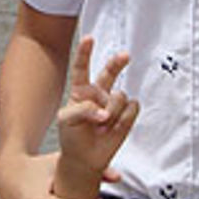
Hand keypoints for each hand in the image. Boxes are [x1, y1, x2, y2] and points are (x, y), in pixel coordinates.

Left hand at [55, 37, 137, 198]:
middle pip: (110, 72)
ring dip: (112, 112)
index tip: (89, 38)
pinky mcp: (127, 114)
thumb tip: (104, 111)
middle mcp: (99, 94)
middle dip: (118, 63)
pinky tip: (114, 128)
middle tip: (125, 56)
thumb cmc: (72, 137)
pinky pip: (132, 108)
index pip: (82, 69)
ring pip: (120, 96)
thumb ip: (82, 109)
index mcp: (81, 91)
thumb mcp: (67, 120)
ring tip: (102, 126)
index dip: (86, 53)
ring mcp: (114, 103)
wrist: (85, 159)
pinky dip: (124, 118)